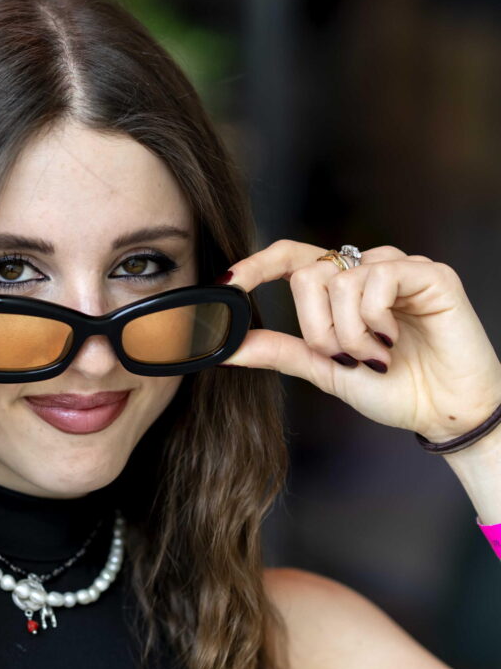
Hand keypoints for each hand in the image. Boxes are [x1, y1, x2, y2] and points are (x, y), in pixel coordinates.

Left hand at [219, 240, 500, 442]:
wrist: (443, 412)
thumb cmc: (392, 388)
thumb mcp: (323, 368)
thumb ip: (279, 350)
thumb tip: (227, 345)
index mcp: (338, 286)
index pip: (288, 257)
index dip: (255, 265)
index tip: (225, 285)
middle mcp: (365, 268)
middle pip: (307, 273)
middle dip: (314, 327)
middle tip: (342, 356)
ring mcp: (397, 267)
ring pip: (339, 280)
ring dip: (347, 332)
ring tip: (375, 354)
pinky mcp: (429, 273)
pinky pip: (376, 280)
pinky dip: (375, 320)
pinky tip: (394, 341)